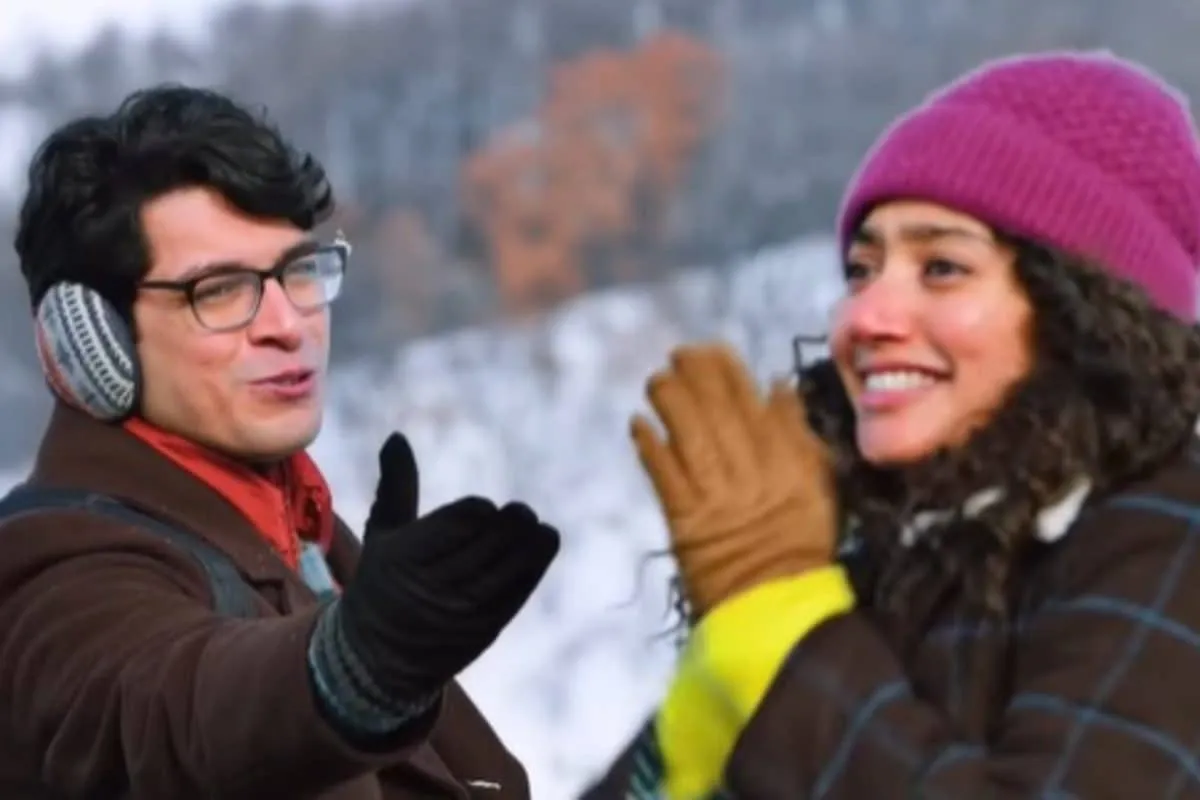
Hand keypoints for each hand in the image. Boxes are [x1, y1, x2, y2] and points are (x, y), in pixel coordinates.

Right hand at [336, 433, 559, 700]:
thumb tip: (398, 438)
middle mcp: (434, 585)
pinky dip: (535, 568)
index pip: (459, 523)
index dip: (479, 511)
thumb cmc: (381, 583)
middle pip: (489, 544)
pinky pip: (518, 593)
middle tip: (520, 513)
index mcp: (406, 557)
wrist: (378, 658)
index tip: (483, 508)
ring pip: (509, 569)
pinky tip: (543, 545)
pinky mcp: (484, 629)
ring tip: (538, 528)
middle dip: (511, 525)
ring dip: (531, 544)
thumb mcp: (382, 534)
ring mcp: (462, 611)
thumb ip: (396, 485)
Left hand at [631, 343, 836, 615]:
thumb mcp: (818, 486)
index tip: (712, 350)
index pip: (752, 402)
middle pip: (717, 410)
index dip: (728, 372)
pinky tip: (638, 422)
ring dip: (669, 400)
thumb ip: (799, 435)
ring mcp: (715, 494)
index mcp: (786, 460)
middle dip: (695, 375)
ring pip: (688, 433)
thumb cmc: (799, 548)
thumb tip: (779, 387)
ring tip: (656, 380)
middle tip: (679, 353)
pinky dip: (649, 445)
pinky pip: (663, 473)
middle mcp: (751, 470)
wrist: (775, 607)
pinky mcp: (684, 518)